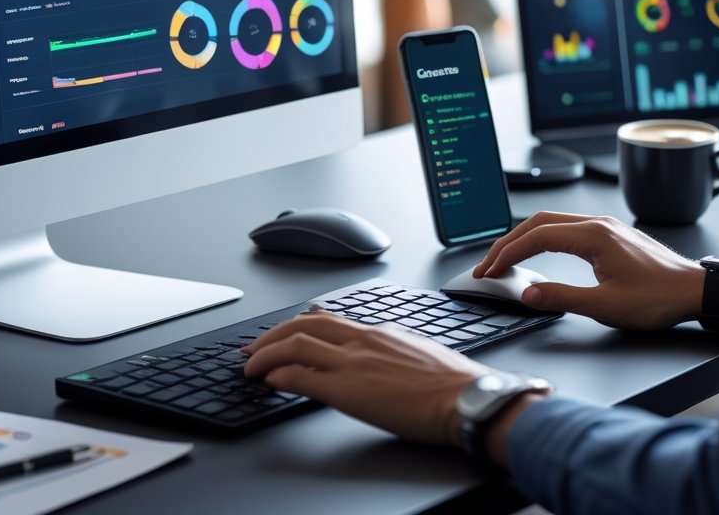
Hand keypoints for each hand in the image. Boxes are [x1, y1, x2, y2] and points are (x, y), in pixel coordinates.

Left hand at [241, 311, 491, 444]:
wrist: (468, 398)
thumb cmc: (454, 385)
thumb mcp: (419, 354)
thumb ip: (393, 350)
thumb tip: (383, 357)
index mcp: (379, 332)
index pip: (328, 320)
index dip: (298, 326)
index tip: (283, 334)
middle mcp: (362, 340)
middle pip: (303, 325)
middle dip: (272, 335)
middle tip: (253, 348)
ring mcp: (353, 362)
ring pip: (295, 345)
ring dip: (265, 355)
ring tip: (250, 366)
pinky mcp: (347, 389)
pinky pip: (301, 377)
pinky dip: (278, 376)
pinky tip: (269, 383)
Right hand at [473, 212, 704, 329]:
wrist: (696, 291)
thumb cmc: (659, 298)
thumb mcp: (606, 306)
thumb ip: (562, 298)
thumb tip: (528, 293)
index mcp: (593, 236)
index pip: (536, 237)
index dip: (508, 254)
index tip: (490, 270)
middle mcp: (597, 224)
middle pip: (538, 223)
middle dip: (508, 243)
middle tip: (489, 265)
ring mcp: (605, 226)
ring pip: (551, 222)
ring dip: (524, 238)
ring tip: (506, 258)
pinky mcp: (611, 234)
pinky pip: (567, 227)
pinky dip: (543, 238)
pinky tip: (539, 251)